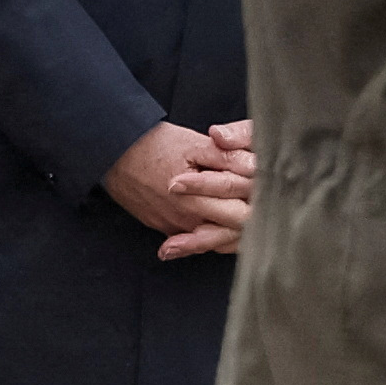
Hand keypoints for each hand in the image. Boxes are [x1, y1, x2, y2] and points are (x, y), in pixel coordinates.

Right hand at [104, 121, 252, 259]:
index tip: (272, 193)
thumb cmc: (154, 145)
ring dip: (233, 229)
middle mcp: (187, 222)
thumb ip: (226, 157)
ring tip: (251, 214)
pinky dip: (213, 233)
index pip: (244, 216)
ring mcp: (176, 230)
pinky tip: (226, 226)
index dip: (262, 205)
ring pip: (215, 240)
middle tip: (266, 203)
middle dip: (252, 218)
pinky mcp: (167, 230)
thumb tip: (255, 166)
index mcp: (197, 201)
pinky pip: (196, 240)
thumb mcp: (193, 144)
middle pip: (233, 233)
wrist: (113, 154)